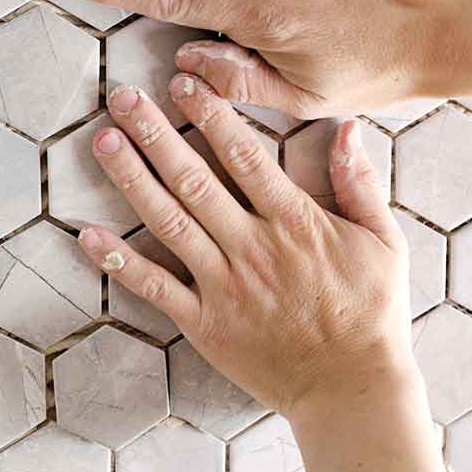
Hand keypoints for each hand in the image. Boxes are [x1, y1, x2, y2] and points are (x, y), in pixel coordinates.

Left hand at [74, 72, 417, 414]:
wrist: (352, 389)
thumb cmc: (372, 314)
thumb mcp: (384, 242)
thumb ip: (360, 184)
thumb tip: (349, 127)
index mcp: (295, 222)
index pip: (244, 157)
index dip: (211, 115)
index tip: (184, 81)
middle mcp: (253, 247)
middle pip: (195, 179)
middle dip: (156, 133)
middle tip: (123, 96)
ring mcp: (224, 286)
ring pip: (169, 222)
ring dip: (132, 179)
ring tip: (103, 140)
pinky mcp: (205, 324)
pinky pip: (155, 287)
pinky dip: (119, 262)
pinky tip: (88, 235)